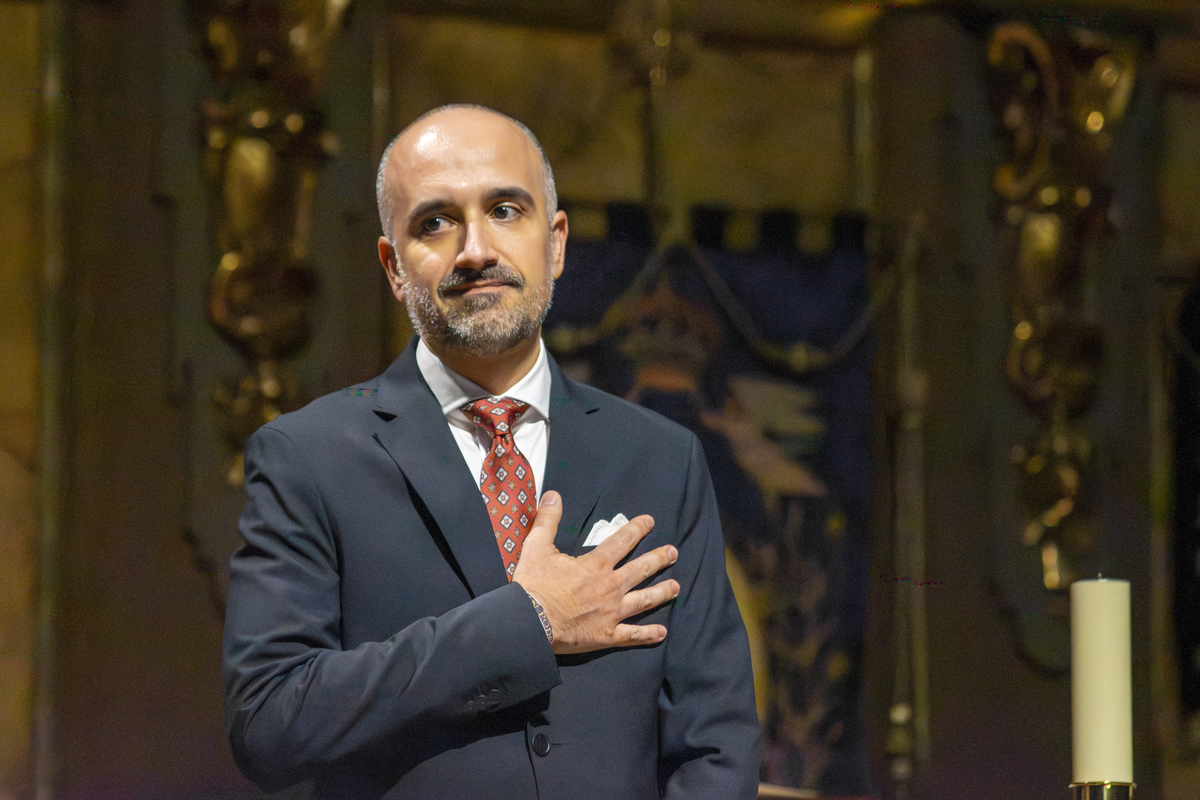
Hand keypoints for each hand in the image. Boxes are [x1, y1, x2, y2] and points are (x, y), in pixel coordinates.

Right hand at [512, 491, 679, 653]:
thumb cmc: (533, 586)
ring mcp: (612, 612)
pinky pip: (632, 635)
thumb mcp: (536, 546)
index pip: (621, 541)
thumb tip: (554, 496)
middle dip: (658, 559)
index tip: (649, 522)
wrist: (530, 622)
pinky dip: (648, 634)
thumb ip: (548, 520)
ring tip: (676, 587)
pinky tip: (662, 633)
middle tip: (673, 553)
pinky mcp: (607, 635)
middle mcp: (610, 586)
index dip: (637, 529)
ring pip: (644, 600)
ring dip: (661, 592)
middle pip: (640, 569)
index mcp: (595, 565)